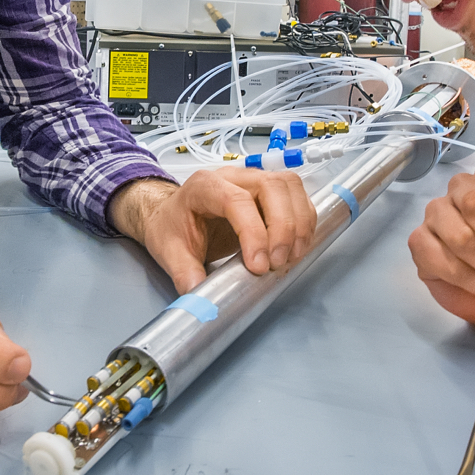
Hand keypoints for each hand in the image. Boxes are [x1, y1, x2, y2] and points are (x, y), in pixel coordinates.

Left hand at [109, 169, 318, 293]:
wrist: (173, 215)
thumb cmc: (172, 227)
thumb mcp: (169, 251)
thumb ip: (184, 273)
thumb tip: (199, 297)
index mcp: (203, 186)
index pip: (235, 200)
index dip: (253, 232)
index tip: (259, 266)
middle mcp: (232, 176)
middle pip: (271, 187)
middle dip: (283, 227)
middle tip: (278, 263)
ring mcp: (253, 180)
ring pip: (289, 187)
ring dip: (299, 222)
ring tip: (291, 256)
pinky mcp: (269, 190)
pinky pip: (296, 195)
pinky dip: (305, 220)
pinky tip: (297, 246)